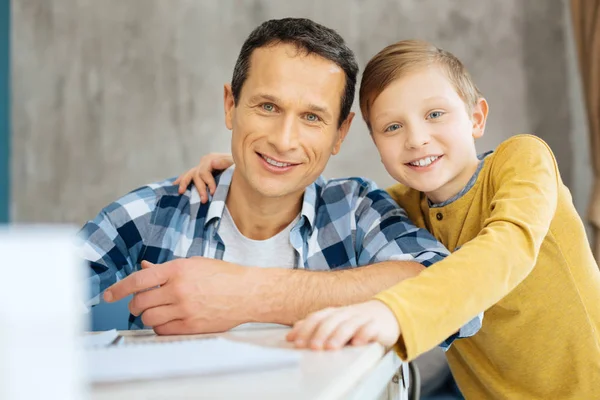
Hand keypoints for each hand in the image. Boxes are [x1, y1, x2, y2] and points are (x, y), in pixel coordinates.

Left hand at [103, 257, 253, 334]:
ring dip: (147, 315)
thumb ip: (166, 269)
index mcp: (178, 269)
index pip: (139, 280)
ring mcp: (185, 308)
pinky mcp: (191, 325)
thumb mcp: (194, 264)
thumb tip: (144, 268)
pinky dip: (160, 326)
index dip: (119, 289)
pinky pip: (162, 330)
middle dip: (134, 304)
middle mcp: (179, 289)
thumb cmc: (223, 276)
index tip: (108, 295)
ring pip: (148, 318)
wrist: (247, 293)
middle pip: (140, 302)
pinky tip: (168, 319)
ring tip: (156, 310)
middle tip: (140, 303)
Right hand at [174, 153, 233, 202]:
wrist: (240, 166)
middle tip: (204, 200)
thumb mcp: (234, 162)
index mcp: (211, 159)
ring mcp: (201, 167)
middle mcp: (204, 162)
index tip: (213, 192)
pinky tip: (175, 185)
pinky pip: (188, 175)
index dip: (208, 182)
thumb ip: (225, 162)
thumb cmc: (238, 166)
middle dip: (200, 188)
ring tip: (181, 192)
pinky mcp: (200, 173)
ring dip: (185, 184)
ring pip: (190, 174)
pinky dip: (181, 180)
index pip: (204, 171)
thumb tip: (212, 163)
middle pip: (197, 175)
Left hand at [286, 300, 399, 349]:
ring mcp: (361, 318)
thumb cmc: (357, 320)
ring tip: (331, 347)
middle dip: (320, 334)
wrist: (386, 313)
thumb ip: (315, 327)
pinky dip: (364, 334)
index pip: (316, 318)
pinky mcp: (376, 325)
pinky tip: (358, 343)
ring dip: (339, 336)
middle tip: (313, 347)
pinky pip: (370, 328)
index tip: (297, 341)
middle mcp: (346, 314)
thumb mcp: (334, 321)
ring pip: (349, 324)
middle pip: (331, 321)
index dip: (305, 329)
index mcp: (334, 313)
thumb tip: (292, 334)